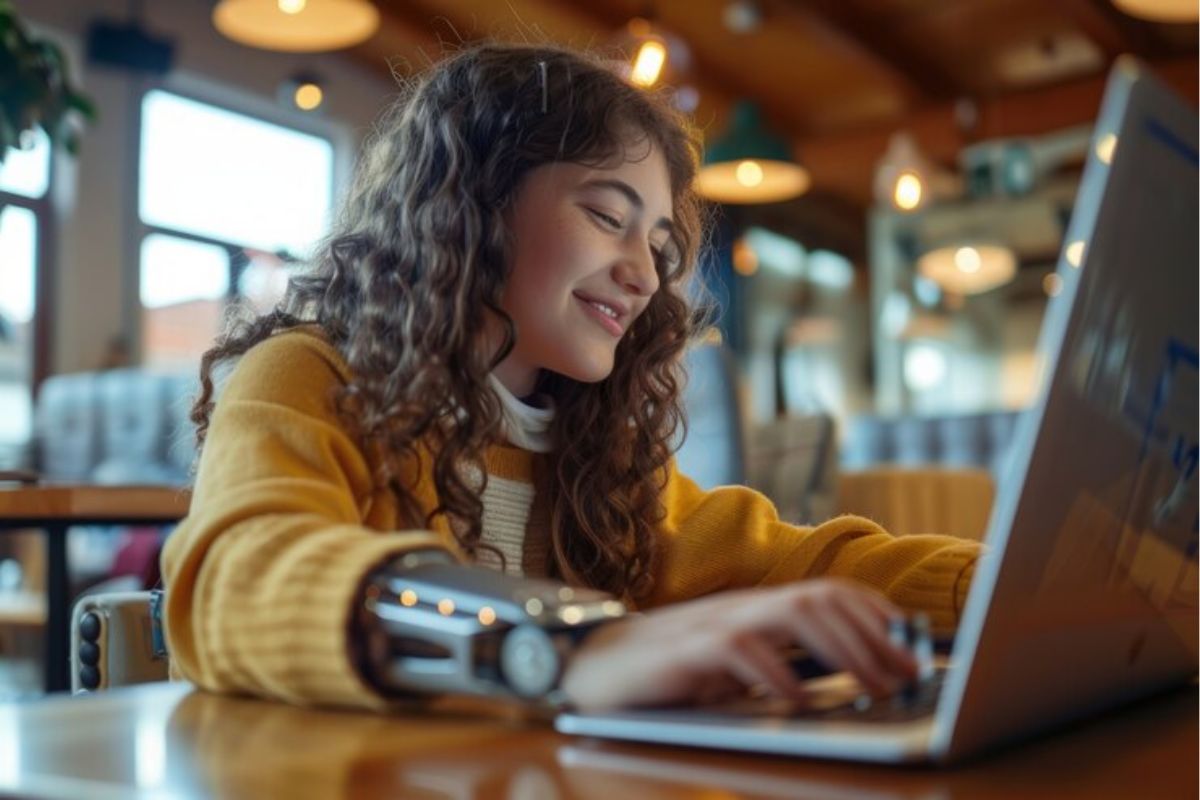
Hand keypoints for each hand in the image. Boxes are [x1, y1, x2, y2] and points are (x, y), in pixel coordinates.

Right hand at [559, 579, 918, 710]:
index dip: (875, 614)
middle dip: (873, 634)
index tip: (910, 643)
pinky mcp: (687, 650)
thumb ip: (781, 660)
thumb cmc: (671, 671)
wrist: (596, 665)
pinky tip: (800, 699)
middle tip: (907, 674)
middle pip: (820, 598)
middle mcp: (743, 606)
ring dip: (843, 647)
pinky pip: (740, 650)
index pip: (828, 591)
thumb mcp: (738, 664)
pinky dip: (776, 674)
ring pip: (792, 612)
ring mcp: (715, 623)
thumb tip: (846, 675)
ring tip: (873, 683)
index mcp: (758, 607)